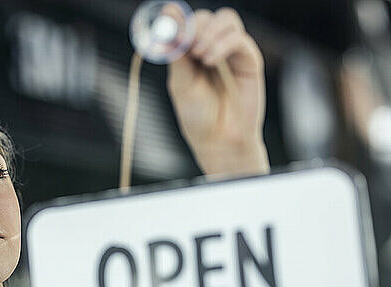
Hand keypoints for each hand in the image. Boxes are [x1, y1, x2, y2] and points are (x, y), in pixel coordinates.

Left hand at [167, 7, 269, 175]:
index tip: (169, 21)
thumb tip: (166, 24)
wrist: (218, 141)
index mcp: (192, 52)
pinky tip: (210, 61)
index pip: (188, 22)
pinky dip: (222, 44)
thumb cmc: (198, 116)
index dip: (179, 19)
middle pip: (207, 17)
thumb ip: (176, 54)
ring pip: (226, 19)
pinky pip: (239, 39)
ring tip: (199, 56)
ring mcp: (232, 52)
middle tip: (187, 46)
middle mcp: (213, 48)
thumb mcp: (180, 83)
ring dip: (209, 33)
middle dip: (194, 27)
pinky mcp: (249, 60)